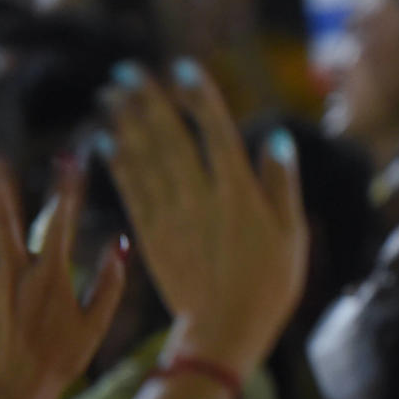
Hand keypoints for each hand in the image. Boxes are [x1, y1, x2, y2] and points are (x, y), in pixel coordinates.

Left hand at [0, 157, 125, 398]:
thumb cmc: (55, 365)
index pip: (62, 220)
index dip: (67, 186)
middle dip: (5, 186)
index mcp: (51, 277)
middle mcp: (17, 274)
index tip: (69, 158)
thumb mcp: (93, 329)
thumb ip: (108, 286)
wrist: (7, 395)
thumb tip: (120, 247)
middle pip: (8, 218)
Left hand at [98, 61, 306, 374]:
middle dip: (147, 101)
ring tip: (111, 93)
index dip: (199, 97)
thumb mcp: (293, 235)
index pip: (216, 132)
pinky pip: (130, 190)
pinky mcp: (150, 234)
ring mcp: (171, 216)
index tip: (183, 67)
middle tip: (127, 70)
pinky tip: (106, 140)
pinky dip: (117, 163)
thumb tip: (277, 137)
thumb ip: (283, 184)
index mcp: (240, 194)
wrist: (224, 331)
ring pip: (144, 159)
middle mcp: (201, 198)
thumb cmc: (269, 284)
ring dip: (125, 123)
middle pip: (170, 138)